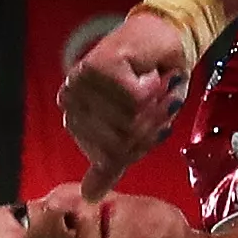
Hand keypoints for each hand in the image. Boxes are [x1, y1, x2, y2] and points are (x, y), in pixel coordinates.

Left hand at [60, 6, 200, 194]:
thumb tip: (90, 197)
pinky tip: (150, 74)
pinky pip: (136, 99)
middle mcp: (73, 101)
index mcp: (75, 119)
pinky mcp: (101, 65)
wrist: (164, 40)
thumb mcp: (134, 131)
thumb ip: (112, 162)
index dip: (140, 145)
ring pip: (129, 122)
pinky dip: (154, 88)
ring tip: (155, 88)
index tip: (149, 122)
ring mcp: (83, 82)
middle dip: (149, 127)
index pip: (111, 158)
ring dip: (155, 107)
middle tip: (156, 103)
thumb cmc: (151, 86)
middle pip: (120, 143)